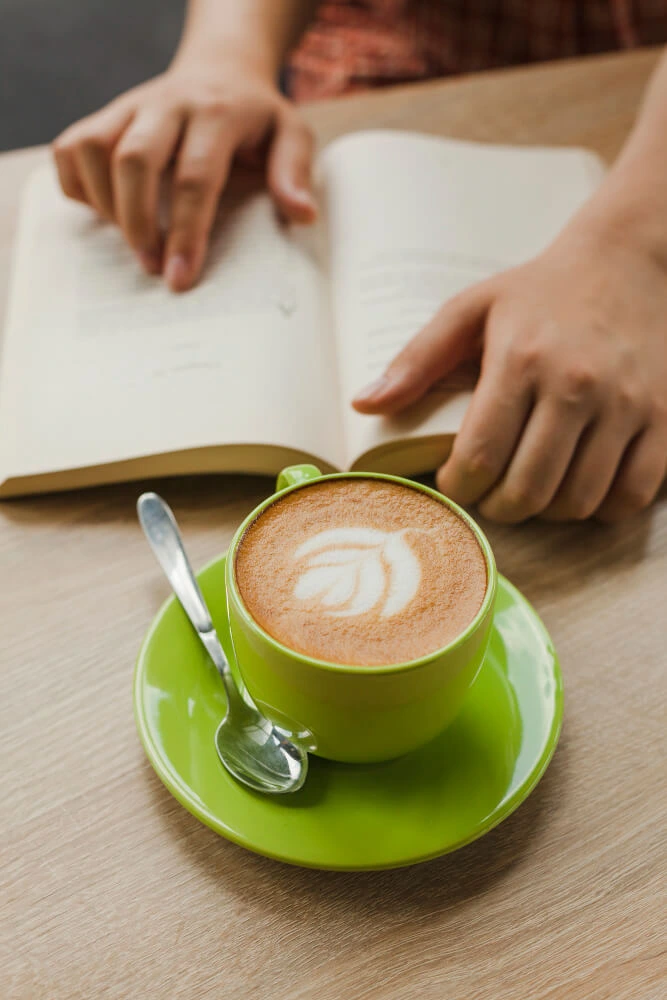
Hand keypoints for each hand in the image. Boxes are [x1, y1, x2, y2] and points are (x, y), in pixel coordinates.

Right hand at [52, 60, 315, 290]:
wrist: (222, 69)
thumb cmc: (256, 117)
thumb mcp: (291, 134)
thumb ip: (294, 172)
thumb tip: (302, 216)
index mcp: (217, 113)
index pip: (196, 176)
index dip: (186, 232)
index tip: (180, 278)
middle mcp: (167, 104)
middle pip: (134, 160)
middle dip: (137, 223)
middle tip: (151, 268)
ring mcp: (129, 107)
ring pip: (92, 149)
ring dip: (105, 206)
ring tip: (133, 242)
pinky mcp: (104, 116)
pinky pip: (71, 149)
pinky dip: (77, 187)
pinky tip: (108, 214)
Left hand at [353, 223, 666, 522]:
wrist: (628, 262)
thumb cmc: (540, 291)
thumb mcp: (471, 309)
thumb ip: (417, 359)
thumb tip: (363, 404)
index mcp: (520, 360)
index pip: (479, 458)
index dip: (458, 487)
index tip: (454, 482)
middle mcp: (576, 386)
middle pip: (527, 490)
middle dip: (497, 508)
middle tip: (490, 495)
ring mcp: (626, 405)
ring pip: (578, 501)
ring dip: (545, 513)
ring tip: (531, 490)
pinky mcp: (662, 419)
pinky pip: (631, 495)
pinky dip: (601, 509)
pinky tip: (578, 489)